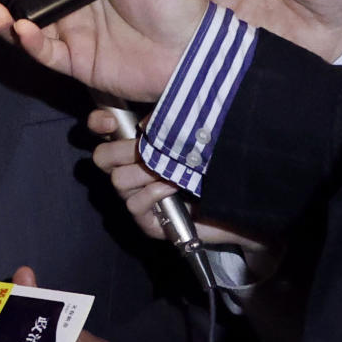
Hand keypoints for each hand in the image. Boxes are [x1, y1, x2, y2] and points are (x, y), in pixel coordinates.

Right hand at [86, 111, 271, 254]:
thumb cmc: (216, 163)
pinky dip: (154, 193)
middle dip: (121, 151)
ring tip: (169, 170)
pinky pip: (134, 205)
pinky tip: (174, 188)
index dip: (99, 122)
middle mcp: (133, 170)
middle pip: (102, 157)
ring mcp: (139, 197)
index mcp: (140, 144)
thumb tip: (145, 121)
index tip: (110, 119)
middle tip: (143, 148)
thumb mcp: (190, 133)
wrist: (242, 204)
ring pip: (118, 181)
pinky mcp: (148, 222)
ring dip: (144, 173)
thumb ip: (166, 120)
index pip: (103, 129)